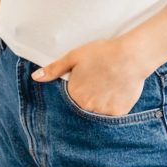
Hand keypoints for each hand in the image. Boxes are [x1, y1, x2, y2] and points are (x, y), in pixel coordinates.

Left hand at [32, 38, 153, 116]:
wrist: (130, 57)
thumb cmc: (102, 53)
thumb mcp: (73, 57)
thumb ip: (54, 69)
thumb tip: (35, 78)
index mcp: (73, 93)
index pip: (71, 96)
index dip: (79, 86)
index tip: (87, 79)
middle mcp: (86, 106)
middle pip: (84, 104)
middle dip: (90, 94)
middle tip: (100, 80)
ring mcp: (103, 111)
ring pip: (98, 109)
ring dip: (101, 100)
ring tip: (109, 84)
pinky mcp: (118, 113)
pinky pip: (113, 113)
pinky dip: (114, 103)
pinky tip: (118, 90)